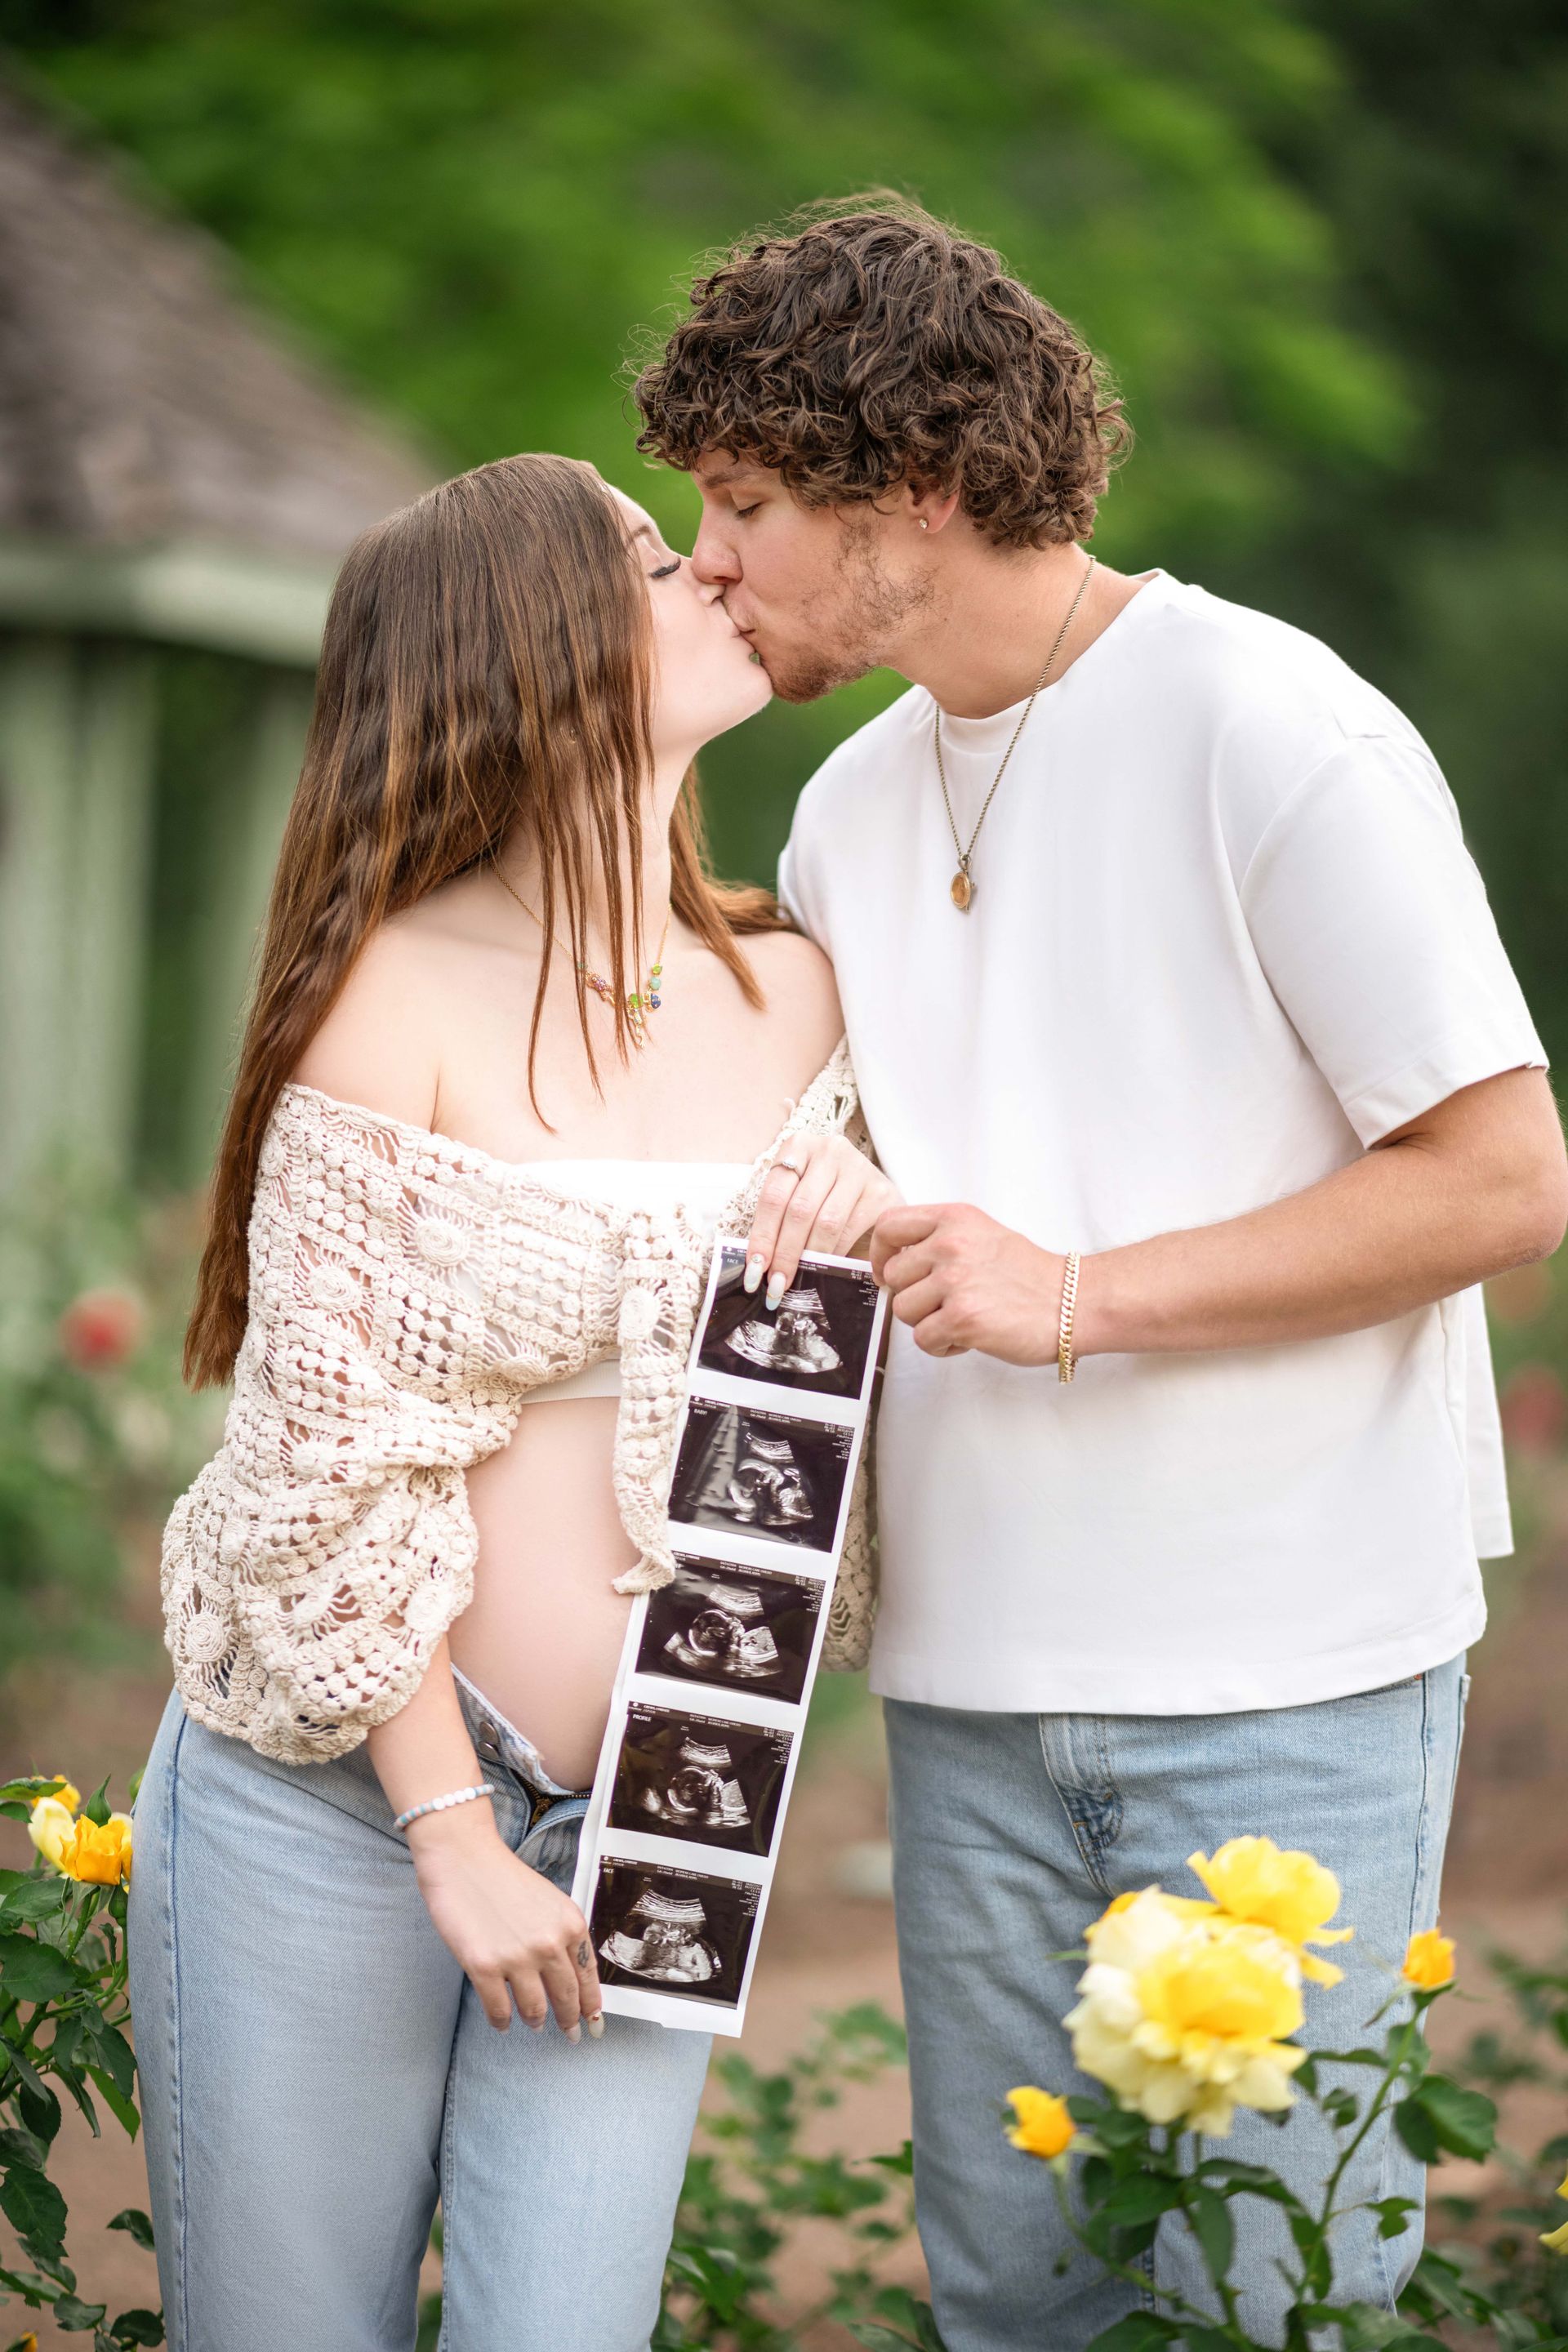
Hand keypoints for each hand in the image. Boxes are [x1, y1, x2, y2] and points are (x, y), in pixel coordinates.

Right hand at [407, 1801, 601, 2038]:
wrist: (464, 1858)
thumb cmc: (504, 1877)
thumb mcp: (549, 1901)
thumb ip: (562, 1934)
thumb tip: (570, 1974)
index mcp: (570, 1924)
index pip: (588, 1975)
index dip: (591, 2004)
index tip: (594, 2022)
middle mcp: (549, 1944)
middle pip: (566, 1996)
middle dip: (569, 2020)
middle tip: (569, 2033)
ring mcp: (516, 1958)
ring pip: (534, 2009)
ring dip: (535, 2020)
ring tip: (533, 2022)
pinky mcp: (484, 1967)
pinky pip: (499, 2010)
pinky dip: (502, 2021)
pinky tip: (502, 2022)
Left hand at [743, 1133, 902, 1305]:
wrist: (873, 1193)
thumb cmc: (826, 1196)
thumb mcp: (798, 1196)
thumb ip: (780, 1219)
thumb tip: (757, 1265)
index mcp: (799, 1146)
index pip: (773, 1196)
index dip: (762, 1235)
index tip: (754, 1268)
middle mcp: (830, 1150)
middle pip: (799, 1210)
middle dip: (784, 1252)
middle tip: (775, 1284)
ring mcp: (859, 1168)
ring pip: (826, 1223)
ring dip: (809, 1258)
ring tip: (798, 1281)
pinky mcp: (882, 1192)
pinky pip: (851, 1231)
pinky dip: (836, 1254)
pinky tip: (827, 1268)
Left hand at [871, 1202, 1067, 1364]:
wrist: (1073, 1301)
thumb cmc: (1032, 1276)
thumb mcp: (984, 1235)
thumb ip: (942, 1240)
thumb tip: (899, 1260)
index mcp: (954, 1219)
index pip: (889, 1226)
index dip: (880, 1254)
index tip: (889, 1271)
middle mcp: (951, 1244)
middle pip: (893, 1277)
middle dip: (914, 1297)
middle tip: (946, 1304)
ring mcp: (955, 1281)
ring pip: (903, 1311)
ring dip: (929, 1323)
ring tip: (963, 1319)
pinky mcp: (962, 1317)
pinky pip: (923, 1340)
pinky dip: (943, 1345)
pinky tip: (970, 1336)